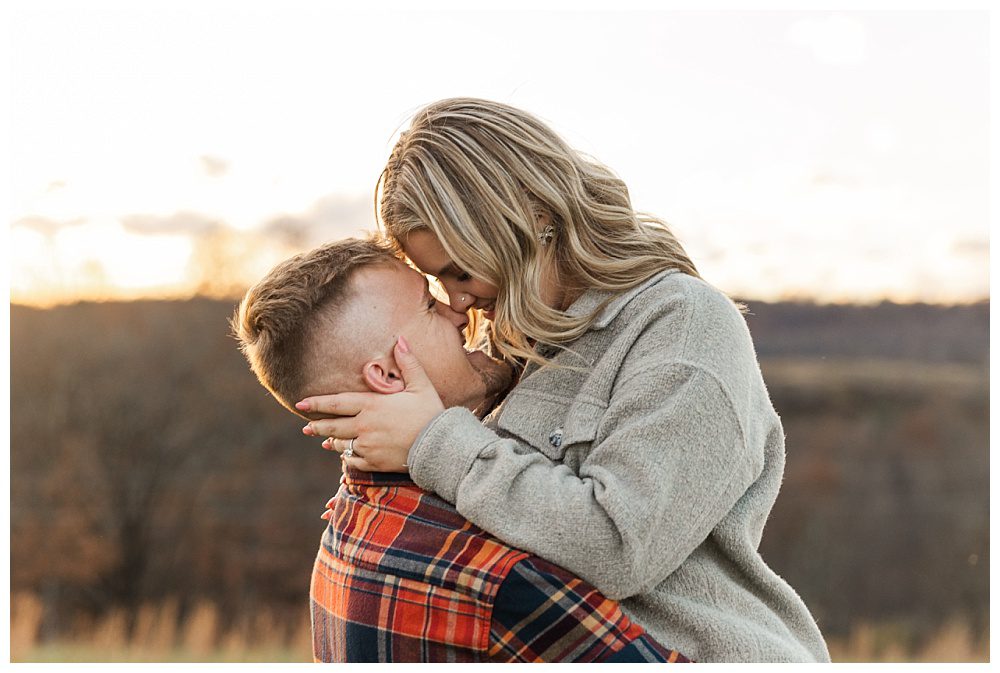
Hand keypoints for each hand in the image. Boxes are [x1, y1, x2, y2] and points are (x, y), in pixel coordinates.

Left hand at [297, 336, 444, 472]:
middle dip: (316, 426)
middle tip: (304, 428)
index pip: (337, 403)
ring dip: (331, 443)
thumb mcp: (421, 385)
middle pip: (333, 426)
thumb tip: (400, 339)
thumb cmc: (431, 413)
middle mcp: (364, 426)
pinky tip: (346, 456)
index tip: (300, 404)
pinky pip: (354, 461)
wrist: (439, 446)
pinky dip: (348, 458)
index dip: (316, 404)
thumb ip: (408, 363)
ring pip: (341, 445)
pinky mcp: (375, 462)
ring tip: (324, 441)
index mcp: (372, 405)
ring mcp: (368, 446)